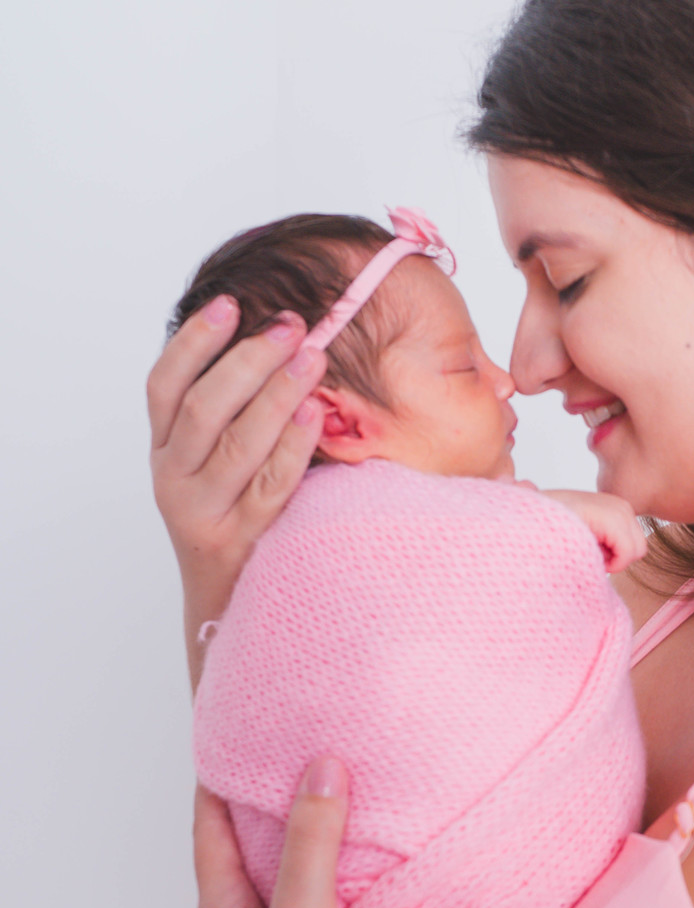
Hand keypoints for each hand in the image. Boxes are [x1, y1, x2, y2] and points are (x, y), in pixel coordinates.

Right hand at [147, 297, 327, 678]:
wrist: (229, 604)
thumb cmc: (234, 516)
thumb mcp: (213, 465)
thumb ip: (228, 412)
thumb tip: (276, 337)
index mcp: (164, 451)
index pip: (164, 386)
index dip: (194, 342)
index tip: (229, 304)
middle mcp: (174, 479)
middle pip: (203, 407)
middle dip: (247, 359)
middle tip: (289, 325)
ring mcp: (205, 513)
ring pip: (235, 442)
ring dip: (275, 392)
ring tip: (310, 354)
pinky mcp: (241, 541)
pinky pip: (270, 484)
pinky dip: (292, 444)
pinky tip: (316, 412)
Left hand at [193, 757, 408, 907]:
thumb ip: (314, 841)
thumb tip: (321, 768)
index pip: (210, 829)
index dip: (219, 779)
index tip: (237, 732)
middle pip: (248, 849)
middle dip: (269, 801)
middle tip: (295, 750)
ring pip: (286, 877)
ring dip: (306, 837)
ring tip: (337, 791)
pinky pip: (320, 903)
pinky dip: (335, 872)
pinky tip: (366, 860)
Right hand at [541, 489, 647, 572]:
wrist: (523, 523)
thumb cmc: (547, 533)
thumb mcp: (583, 536)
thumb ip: (603, 543)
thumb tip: (621, 557)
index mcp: (614, 507)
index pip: (634, 544)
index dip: (612, 557)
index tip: (587, 549)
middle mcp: (620, 504)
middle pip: (639, 549)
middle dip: (615, 558)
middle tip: (586, 550)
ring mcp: (617, 509)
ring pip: (636, 552)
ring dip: (610, 561)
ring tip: (584, 549)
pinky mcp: (612, 518)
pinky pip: (628, 554)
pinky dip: (611, 563)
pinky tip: (587, 551)